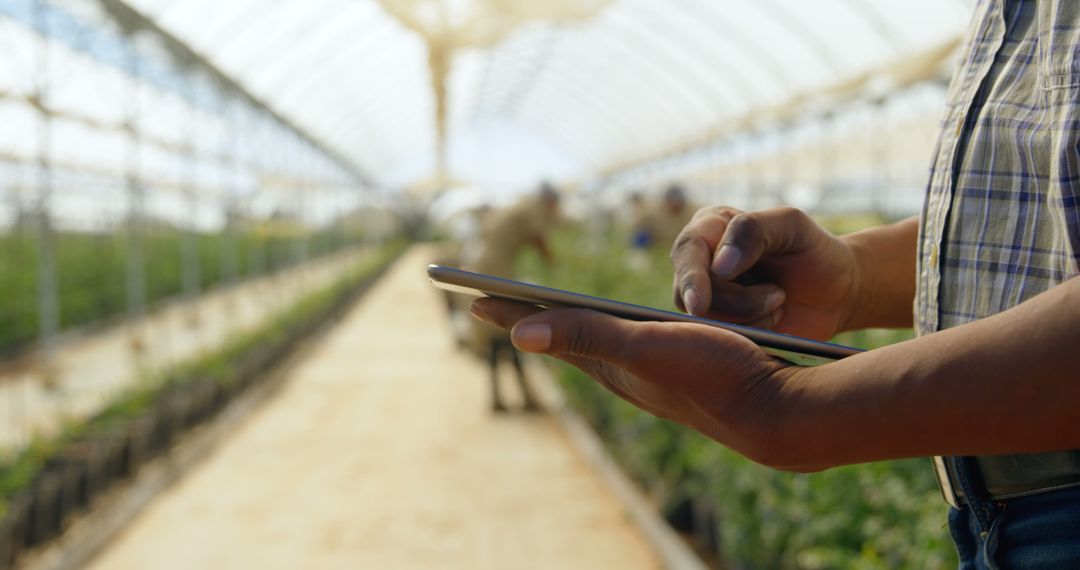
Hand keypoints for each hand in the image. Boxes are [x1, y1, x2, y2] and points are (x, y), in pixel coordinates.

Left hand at [470, 297, 806, 468]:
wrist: (774, 412)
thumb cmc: (713, 373)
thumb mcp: (645, 348)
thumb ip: (585, 335)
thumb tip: (519, 333)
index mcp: (607, 364)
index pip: (545, 331)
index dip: (508, 311)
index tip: (472, 296)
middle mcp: (620, 372)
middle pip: (562, 337)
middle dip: (529, 317)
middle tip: (496, 302)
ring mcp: (647, 374)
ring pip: (593, 343)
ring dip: (564, 325)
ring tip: (545, 313)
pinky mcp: (674, 370)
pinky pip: (624, 346)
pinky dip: (604, 331)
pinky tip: (615, 330)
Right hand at [670, 206, 860, 339]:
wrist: (837, 293)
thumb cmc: (814, 252)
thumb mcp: (791, 226)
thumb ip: (752, 231)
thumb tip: (718, 267)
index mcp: (709, 229)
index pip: (687, 251)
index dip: (690, 279)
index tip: (700, 305)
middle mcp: (699, 263)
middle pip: (691, 293)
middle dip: (739, 301)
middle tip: (779, 295)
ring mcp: (707, 298)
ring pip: (706, 320)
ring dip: (750, 316)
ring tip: (779, 301)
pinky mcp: (721, 327)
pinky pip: (722, 340)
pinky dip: (754, 333)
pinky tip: (774, 320)